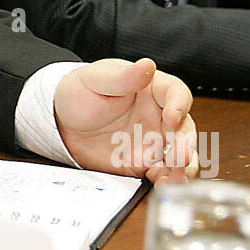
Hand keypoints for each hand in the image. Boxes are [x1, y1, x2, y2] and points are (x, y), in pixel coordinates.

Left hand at [52, 58, 197, 182]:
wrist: (63, 123)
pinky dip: (167, 179)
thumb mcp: (96, 80)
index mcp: (151, 89)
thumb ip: (123, 77)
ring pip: (181, 154)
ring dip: (184, 167)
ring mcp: (154, 141)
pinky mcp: (144, 163)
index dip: (179, 105)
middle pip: (185, 128)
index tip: (172, 117)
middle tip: (181, 156)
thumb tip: (147, 65)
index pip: (176, 93)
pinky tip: (162, 183)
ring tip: (176, 177)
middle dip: (186, 143)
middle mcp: (159, 116)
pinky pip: (163, 173)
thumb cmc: (81, 92)